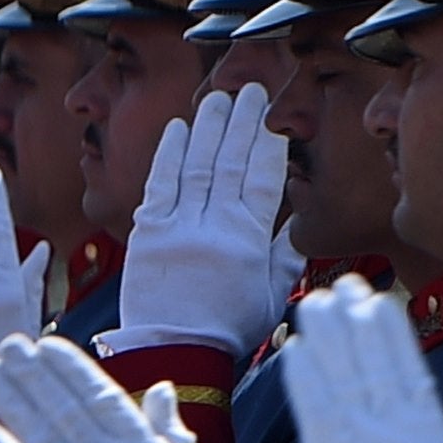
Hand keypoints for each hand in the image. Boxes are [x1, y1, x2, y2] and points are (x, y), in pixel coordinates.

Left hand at [96, 85, 290, 359]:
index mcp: (249, 240)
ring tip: (219, 98)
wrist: (174, 352)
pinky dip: (169, 154)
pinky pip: (160, 183)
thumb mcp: (270, 298)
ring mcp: (178, 225)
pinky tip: (179, 128)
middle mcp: (215, 225)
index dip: (270, 143)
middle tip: (251, 90)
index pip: (264, 179)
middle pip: (232, 162)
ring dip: (209, 127)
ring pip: (198, 165)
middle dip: (243, 122)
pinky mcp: (147, 231)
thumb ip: (284, 257)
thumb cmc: (227, 330)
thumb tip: (295, 224)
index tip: (275, 116)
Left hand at [282, 275, 442, 442]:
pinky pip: (314, 403)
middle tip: (344, 283)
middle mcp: (397, 431)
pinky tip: (295, 348)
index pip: (408, 368)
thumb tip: (412, 416)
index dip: (391, 331)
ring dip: (328, 333)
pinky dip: (304, 373)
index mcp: (430, 437)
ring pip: (344, 372)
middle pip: (374, 360)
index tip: (378, 301)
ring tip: (315, 301)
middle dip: (358, 317)